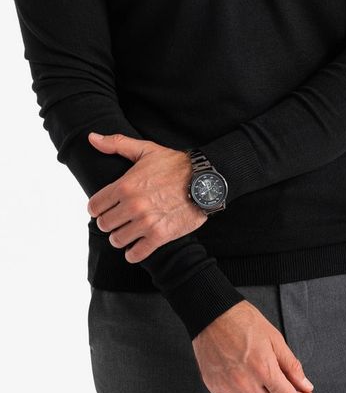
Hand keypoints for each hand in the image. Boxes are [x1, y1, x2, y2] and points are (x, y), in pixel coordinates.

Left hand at [86, 133, 206, 262]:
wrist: (205, 180)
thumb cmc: (175, 165)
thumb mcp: (146, 150)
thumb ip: (116, 144)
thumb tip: (92, 138)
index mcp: (125, 185)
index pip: (94, 206)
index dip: (97, 207)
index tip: (104, 208)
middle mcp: (133, 205)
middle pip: (104, 224)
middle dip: (109, 222)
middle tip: (118, 219)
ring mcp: (146, 222)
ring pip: (117, 240)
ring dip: (121, 237)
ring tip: (128, 231)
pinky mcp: (160, 236)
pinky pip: (135, 254)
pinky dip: (133, 252)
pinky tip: (137, 245)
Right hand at [192, 300, 313, 392]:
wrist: (212, 313)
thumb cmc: (244, 321)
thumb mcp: (274, 338)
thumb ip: (292, 365)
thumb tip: (306, 387)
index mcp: (263, 368)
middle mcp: (245, 383)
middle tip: (285, 388)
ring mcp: (228, 387)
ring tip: (265, 386)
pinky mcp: (215, 388)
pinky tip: (248, 387)